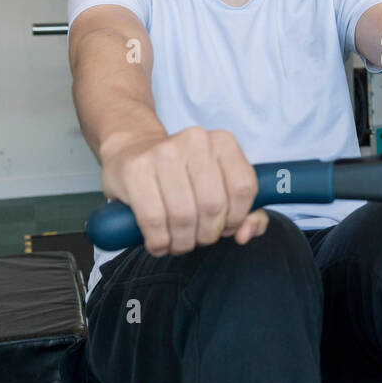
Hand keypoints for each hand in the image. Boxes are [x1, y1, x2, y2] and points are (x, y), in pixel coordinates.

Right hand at [99, 127, 268, 255]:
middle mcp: (195, 140)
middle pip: (213, 205)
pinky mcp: (135, 170)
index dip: (236, 217)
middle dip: (207, 234)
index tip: (225, 227)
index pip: (244, 187)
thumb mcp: (220, 186)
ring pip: (183, 216)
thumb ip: (248, 213)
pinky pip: (154, 219)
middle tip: (198, 238)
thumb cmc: (184, 176)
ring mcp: (163, 152)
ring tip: (179, 242)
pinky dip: (159, 241)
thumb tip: (246, 233)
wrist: (133, 152)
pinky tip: (159, 242)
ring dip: (183, 242)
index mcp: (222, 142)